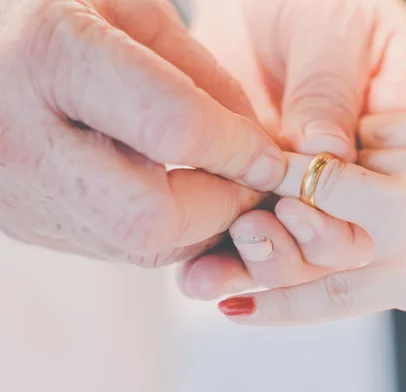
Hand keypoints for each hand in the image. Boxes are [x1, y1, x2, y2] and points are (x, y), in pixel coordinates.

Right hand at [0, 0, 284, 264]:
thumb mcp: (128, 8)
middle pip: (153, 217)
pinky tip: (175, 191)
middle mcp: (24, 140)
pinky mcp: (26, 220)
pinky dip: (167, 229)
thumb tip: (254, 145)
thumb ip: (200, 73)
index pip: (174, 129)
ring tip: (218, 184)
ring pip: (139, 246)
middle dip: (222, 206)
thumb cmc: (50, 10)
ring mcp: (19, 193)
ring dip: (200, 224)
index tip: (272, 158)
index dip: (239, 150)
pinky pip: (118, 246)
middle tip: (249, 181)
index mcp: (52, 57)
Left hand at [179, 0, 405, 298]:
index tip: (297, 206)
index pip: (383, 207)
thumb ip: (331, 90)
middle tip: (254, 232)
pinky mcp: (256, 189)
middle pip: (336, 246)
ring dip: (251, 267)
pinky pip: (241, 234)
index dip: (342, 220)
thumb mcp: (336, 30)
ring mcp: (303, 190)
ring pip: (288, 253)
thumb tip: (324, 155)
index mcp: (397, 144)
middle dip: (295, 254)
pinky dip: (218, 257)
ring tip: (209, 272)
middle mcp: (352, 181)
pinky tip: (194, 271)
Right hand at [219, 110, 405, 334]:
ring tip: (308, 165)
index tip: (232, 302)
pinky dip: (371, 135)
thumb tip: (364, 252)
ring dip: (321, 160)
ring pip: (346, 154)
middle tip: (244, 206)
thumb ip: (401, 268)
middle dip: (271, 205)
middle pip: (313, 206)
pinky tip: (371, 142)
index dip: (270, 300)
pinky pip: (392, 124)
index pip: (320, 293)